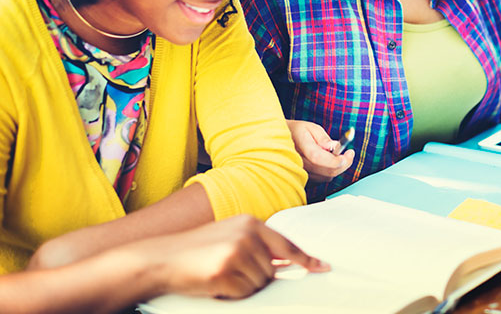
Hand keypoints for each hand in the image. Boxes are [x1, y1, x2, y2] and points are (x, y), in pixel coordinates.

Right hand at [141, 215, 328, 298]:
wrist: (162, 257)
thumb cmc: (197, 250)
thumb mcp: (230, 237)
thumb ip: (258, 246)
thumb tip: (286, 264)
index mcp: (251, 223)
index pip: (286, 245)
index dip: (305, 259)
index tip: (322, 268)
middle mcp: (247, 234)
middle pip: (271, 272)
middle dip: (255, 278)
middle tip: (229, 270)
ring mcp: (236, 252)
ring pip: (259, 284)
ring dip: (242, 287)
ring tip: (220, 274)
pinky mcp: (224, 271)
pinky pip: (242, 294)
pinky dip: (230, 294)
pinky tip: (214, 282)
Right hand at [286, 120, 353, 181]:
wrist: (280, 142)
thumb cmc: (296, 133)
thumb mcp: (311, 128)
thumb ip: (323, 138)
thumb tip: (334, 146)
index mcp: (301, 146)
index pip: (318, 158)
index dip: (336, 160)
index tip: (349, 154)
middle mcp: (299, 163)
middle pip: (327, 171)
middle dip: (343, 163)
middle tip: (349, 154)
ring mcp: (300, 173)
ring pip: (326, 177)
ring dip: (335, 167)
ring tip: (332, 155)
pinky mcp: (303, 180)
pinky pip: (321, 180)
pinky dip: (327, 172)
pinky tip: (324, 162)